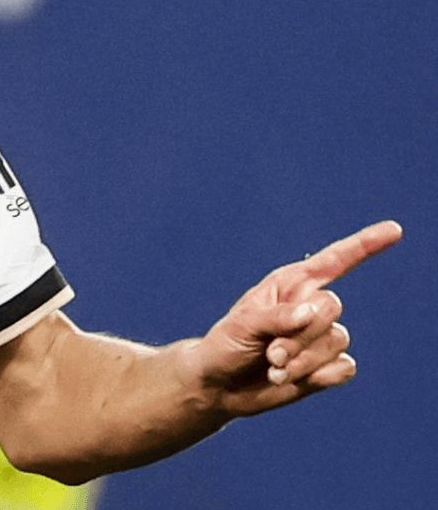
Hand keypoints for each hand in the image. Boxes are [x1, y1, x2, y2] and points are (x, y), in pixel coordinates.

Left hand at [185, 220, 402, 416]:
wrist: (222, 385)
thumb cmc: (226, 345)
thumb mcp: (241, 325)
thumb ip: (276, 317)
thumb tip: (311, 312)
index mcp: (290, 285)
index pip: (333, 261)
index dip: (364, 245)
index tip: (394, 230)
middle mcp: (311, 307)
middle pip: (332, 308)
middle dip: (300, 335)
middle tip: (271, 353)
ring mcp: (321, 337)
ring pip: (337, 342)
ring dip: (303, 361)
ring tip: (273, 368)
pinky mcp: (327, 366)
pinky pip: (344, 368)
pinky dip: (319, 376)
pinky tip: (294, 380)